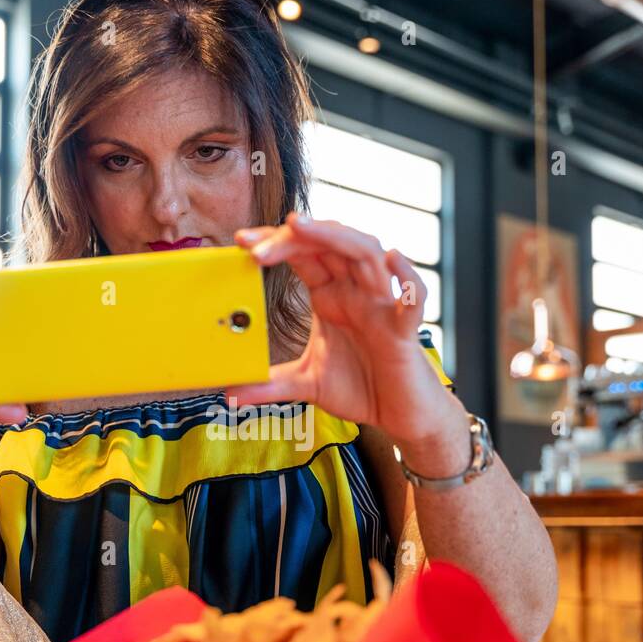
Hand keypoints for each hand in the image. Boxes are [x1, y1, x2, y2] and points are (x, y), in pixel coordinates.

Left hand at [230, 213, 458, 447]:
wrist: (398, 415)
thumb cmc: (361, 388)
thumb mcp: (306, 385)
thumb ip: (269, 385)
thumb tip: (229, 394)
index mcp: (332, 296)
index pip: (304, 253)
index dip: (275, 242)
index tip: (242, 241)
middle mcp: (357, 291)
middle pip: (329, 244)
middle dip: (294, 236)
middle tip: (255, 243)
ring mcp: (383, 307)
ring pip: (367, 254)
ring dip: (335, 236)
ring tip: (300, 226)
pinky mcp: (405, 333)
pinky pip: (413, 300)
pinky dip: (407, 279)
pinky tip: (393, 260)